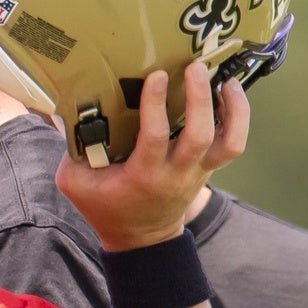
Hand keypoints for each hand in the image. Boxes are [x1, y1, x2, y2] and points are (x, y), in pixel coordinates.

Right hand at [56, 62, 247, 249]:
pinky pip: (233, 143)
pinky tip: (230, 94)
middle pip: (199, 135)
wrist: (139, 238)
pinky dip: (238, 117)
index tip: (157, 76)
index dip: (156, 105)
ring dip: (232, 108)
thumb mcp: (75, 183)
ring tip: (224, 80)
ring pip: (227, 141)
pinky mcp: (207, 168)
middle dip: (200, 99)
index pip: (154, 137)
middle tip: (194, 68)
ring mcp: (196, 172)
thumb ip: (72, 150)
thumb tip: (69, 111)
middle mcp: (175, 174)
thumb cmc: (104, 207)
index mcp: (142, 177)